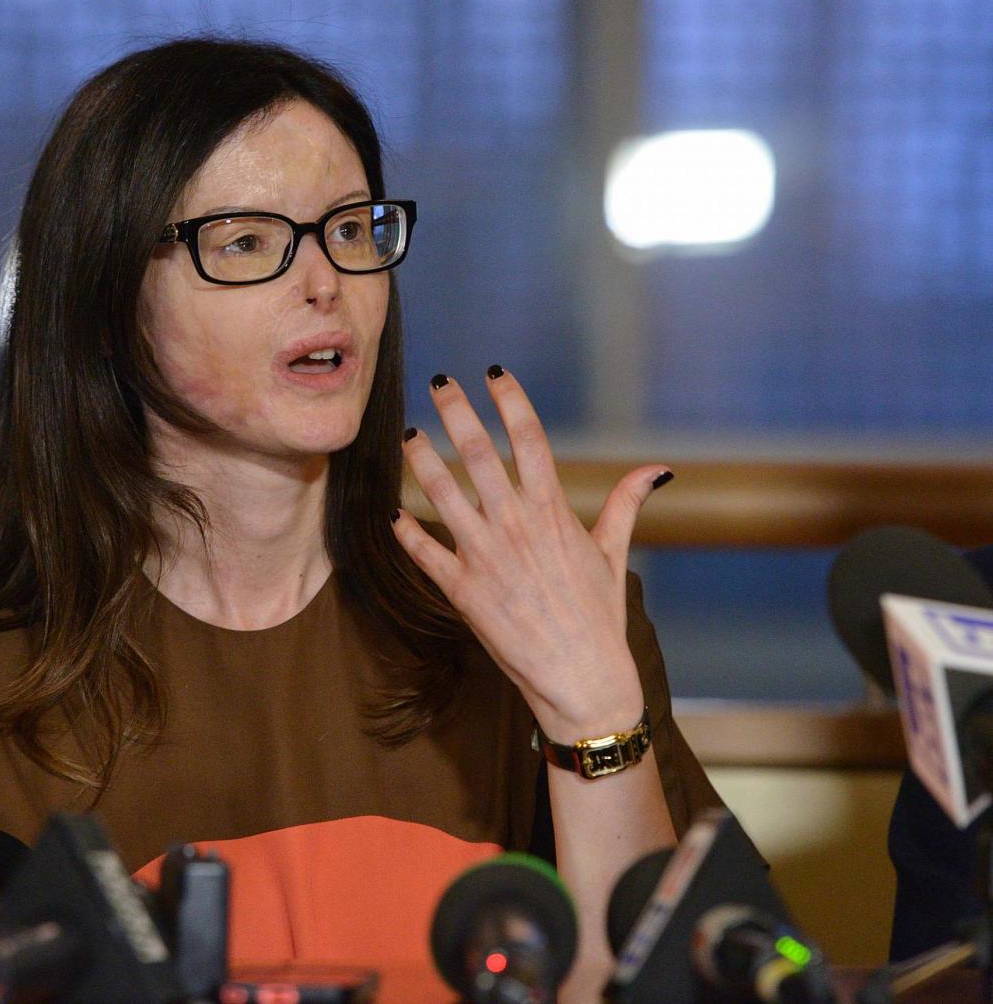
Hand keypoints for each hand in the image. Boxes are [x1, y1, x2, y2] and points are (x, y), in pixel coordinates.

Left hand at [390, 367, 670, 741]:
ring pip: (442, 493)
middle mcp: (516, 526)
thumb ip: (627, 505)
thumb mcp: (612, 554)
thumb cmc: (599, 616)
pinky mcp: (461, 591)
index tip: (494, 373)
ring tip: (409, 434)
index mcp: (553, 511)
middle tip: (439, 382)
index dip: (510, 401)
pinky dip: (406, 528)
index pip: (529, 439)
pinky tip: (394, 510)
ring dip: (422, 459)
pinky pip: (423, 551)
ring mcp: (485, 557)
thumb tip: (658, 470)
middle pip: (478, 453)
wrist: (581, 679)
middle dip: (456, 412)